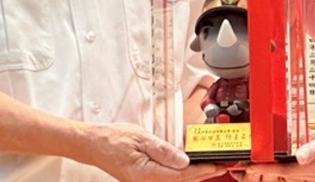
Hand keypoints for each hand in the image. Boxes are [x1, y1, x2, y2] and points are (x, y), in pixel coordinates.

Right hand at [87, 123, 223, 181]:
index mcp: (146, 173)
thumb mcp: (141, 138)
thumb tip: (184, 160)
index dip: (201, 171)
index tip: (217, 166)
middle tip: (220, 166)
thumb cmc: (113, 139)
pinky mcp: (143, 180)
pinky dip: (180, 175)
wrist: (94, 145)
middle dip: (202, 175)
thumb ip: (163, 150)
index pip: (181, 176)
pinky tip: (188, 169)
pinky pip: (166, 180)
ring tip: (209, 167)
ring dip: (192, 176)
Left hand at [243, 118, 314, 181]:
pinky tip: (290, 163)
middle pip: (290, 179)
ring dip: (284, 173)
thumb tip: (296, 157)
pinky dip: (296, 171)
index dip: (267, 170)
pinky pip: (309, 175)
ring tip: (266, 166)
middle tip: (252, 168)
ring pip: (299, 178)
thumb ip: (311, 148)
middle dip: (272, 174)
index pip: (287, 172)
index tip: (251, 168)